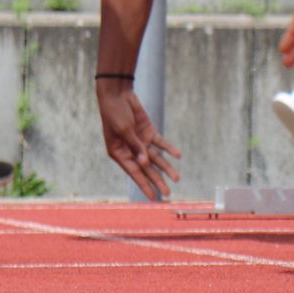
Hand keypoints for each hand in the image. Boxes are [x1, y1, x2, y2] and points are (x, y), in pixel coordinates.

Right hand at [96, 80, 182, 199]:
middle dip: (157, 180)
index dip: (144, 184)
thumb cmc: (115, 113)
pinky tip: (178, 156)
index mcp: (118, 153)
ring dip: (166, 167)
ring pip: (156, 158)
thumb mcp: (124, 130)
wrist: (118, 95)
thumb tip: (144, 163)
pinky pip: (160, 143)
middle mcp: (130, 150)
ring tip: (177, 178)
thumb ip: (135, 146)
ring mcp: (140, 142)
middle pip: (146, 168)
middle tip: (168, 193)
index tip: (152, 197)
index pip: (134, 172)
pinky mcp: (148, 132)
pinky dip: (169, 149)